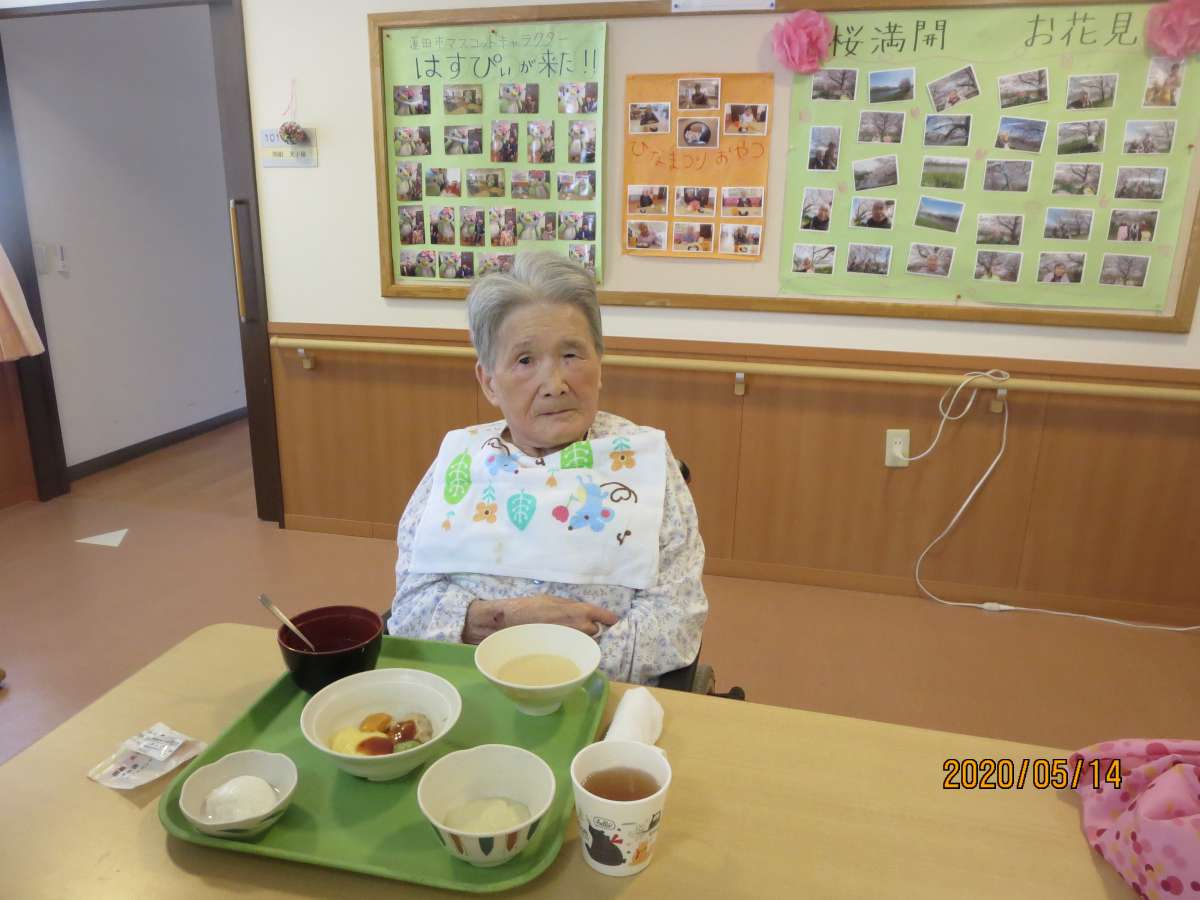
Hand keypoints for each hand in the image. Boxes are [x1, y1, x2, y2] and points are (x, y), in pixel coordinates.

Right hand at [462, 595, 618, 643]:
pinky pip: (573, 651)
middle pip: (595, 630)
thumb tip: (582, 612)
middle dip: (588, 628)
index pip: (604, 616)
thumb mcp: (552, 600)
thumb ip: (570, 606)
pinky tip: (561, 647)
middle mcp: (579, 627)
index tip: (613, 621)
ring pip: (585, 642)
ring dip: (580, 639)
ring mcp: (571, 642)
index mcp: (579, 611)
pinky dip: (570, 649)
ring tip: (565, 637)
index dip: (609, 619)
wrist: (508, 623)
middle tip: (574, 627)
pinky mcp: (562, 653)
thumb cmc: (528, 608)